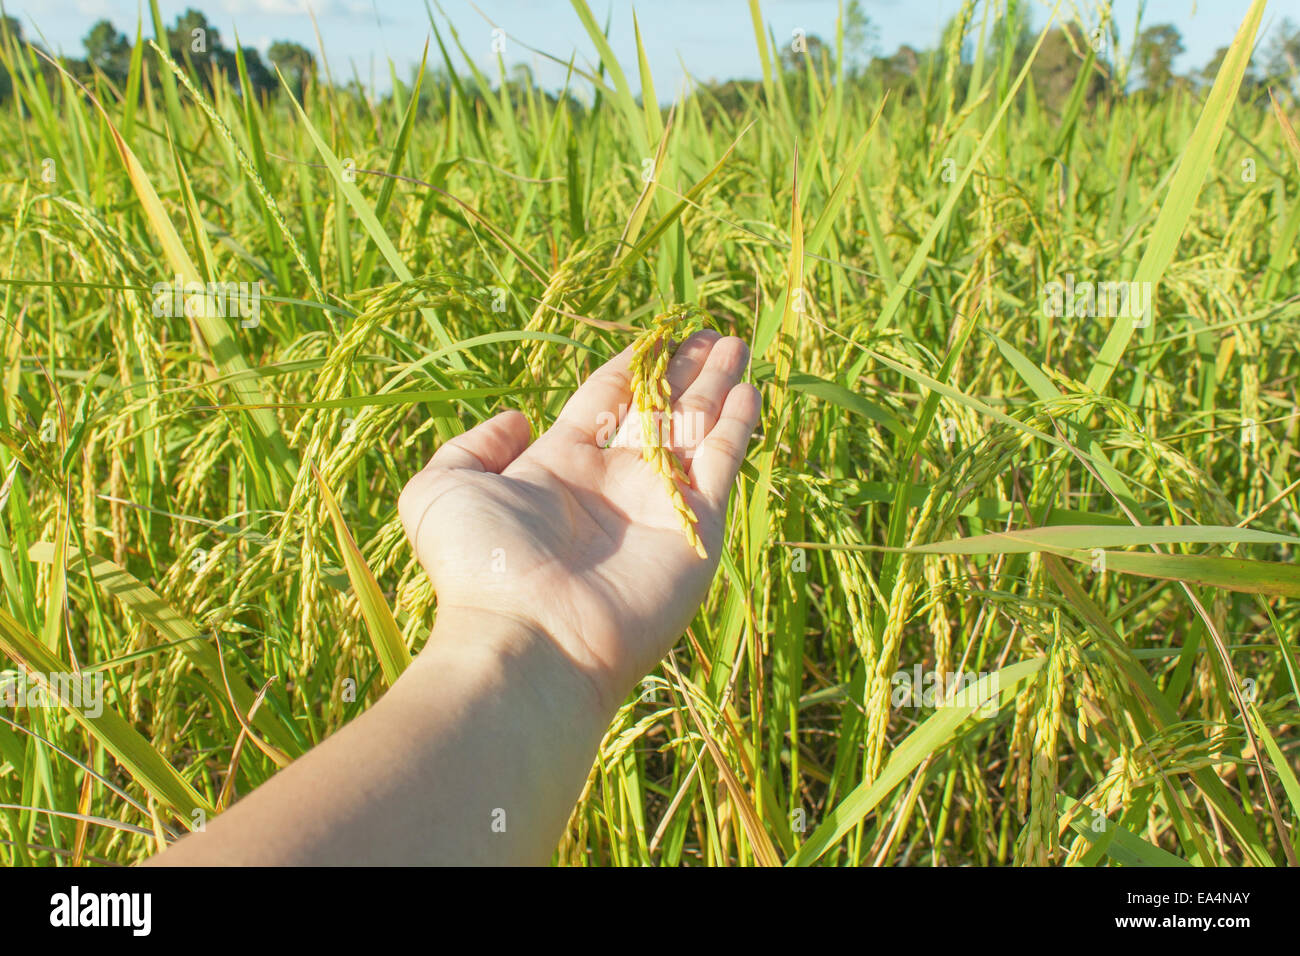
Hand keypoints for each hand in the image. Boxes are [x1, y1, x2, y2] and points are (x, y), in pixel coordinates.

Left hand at [398, 330, 759, 709]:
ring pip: (695, 430)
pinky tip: (749, 390)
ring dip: (716, 386)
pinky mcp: (695, 530)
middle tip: (709, 334)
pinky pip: (721, 467)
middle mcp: (614, 484)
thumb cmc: (480, 566)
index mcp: (560, 467)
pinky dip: (736, 427)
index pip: (605, 402)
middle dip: (684, 371)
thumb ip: (471, 447)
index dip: (631, 367)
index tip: (656, 336)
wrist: (530, 638)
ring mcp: (658, 507)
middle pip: (658, 410)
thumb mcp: (441, 490)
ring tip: (736, 344)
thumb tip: (515, 420)